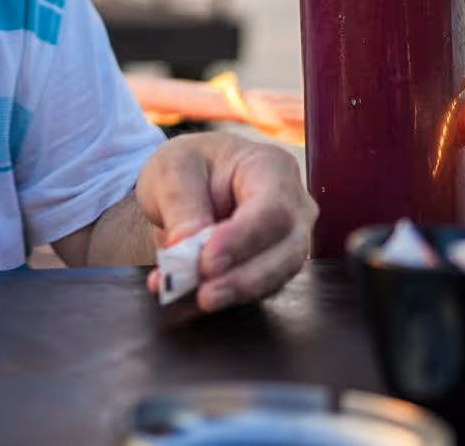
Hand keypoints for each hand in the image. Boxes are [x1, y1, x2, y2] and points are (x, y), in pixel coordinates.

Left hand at [136, 132, 315, 311]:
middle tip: (205, 293)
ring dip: (238, 292)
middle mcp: (292, 205)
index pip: (272, 208)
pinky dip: (228, 297)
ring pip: (278, 276)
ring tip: (201, 298)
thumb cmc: (190, 166)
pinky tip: (195, 295)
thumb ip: (180, 204)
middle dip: (245, 277)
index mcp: (272, 167)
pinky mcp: (274, 267)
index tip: (207, 260)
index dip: (243, 239)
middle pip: (287, 250)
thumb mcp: (172, 170)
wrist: (188, 181)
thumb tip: (185, 247)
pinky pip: (260, 289)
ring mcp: (289, 239)